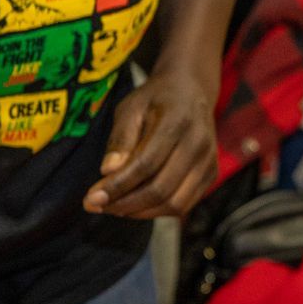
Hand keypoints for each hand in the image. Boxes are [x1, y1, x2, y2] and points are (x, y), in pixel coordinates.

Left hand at [84, 69, 218, 219]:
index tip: (92, 198)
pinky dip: (156, 212)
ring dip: (140, 212)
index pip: (145, 164)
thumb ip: (120, 140)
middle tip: (98, 206)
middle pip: (160, 189)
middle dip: (125, 204)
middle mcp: (198, 143)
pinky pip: (183, 205)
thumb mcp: (130, 109)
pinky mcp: (211, 174)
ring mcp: (208, 161)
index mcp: (177, 121)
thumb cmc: (155, 100)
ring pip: (173, 204)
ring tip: (114, 206)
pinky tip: (136, 205)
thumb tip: (108, 172)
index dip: (117, 186)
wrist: (191, 91)